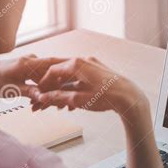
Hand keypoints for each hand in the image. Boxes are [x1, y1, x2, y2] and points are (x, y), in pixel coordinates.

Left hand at [0, 54, 65, 98]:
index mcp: (27, 63)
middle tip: (64, 99)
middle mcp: (30, 60)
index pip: (52, 63)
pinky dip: (43, 88)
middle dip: (58, 86)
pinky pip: (40, 78)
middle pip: (51, 73)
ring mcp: (30, 63)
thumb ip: (30, 92)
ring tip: (54, 103)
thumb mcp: (13, 89)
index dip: (65, 68)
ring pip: (46, 77)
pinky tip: (44, 99)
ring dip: (50, 89)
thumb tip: (43, 97)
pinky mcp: (28, 68)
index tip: (76, 75)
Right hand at [32, 57, 148, 116]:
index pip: (52, 71)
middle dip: (51, 89)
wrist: (130, 97)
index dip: (43, 84)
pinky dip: (74, 90)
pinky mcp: (99, 72)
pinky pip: (81, 79)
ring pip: (71, 78)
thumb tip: (43, 98)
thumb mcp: (78, 100)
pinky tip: (71, 104)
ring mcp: (92, 65)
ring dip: (63, 92)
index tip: (38, 94)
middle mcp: (84, 60)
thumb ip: (59, 98)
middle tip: (43, 101)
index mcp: (77, 64)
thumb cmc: (106, 97)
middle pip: (61, 74)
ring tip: (57, 107)